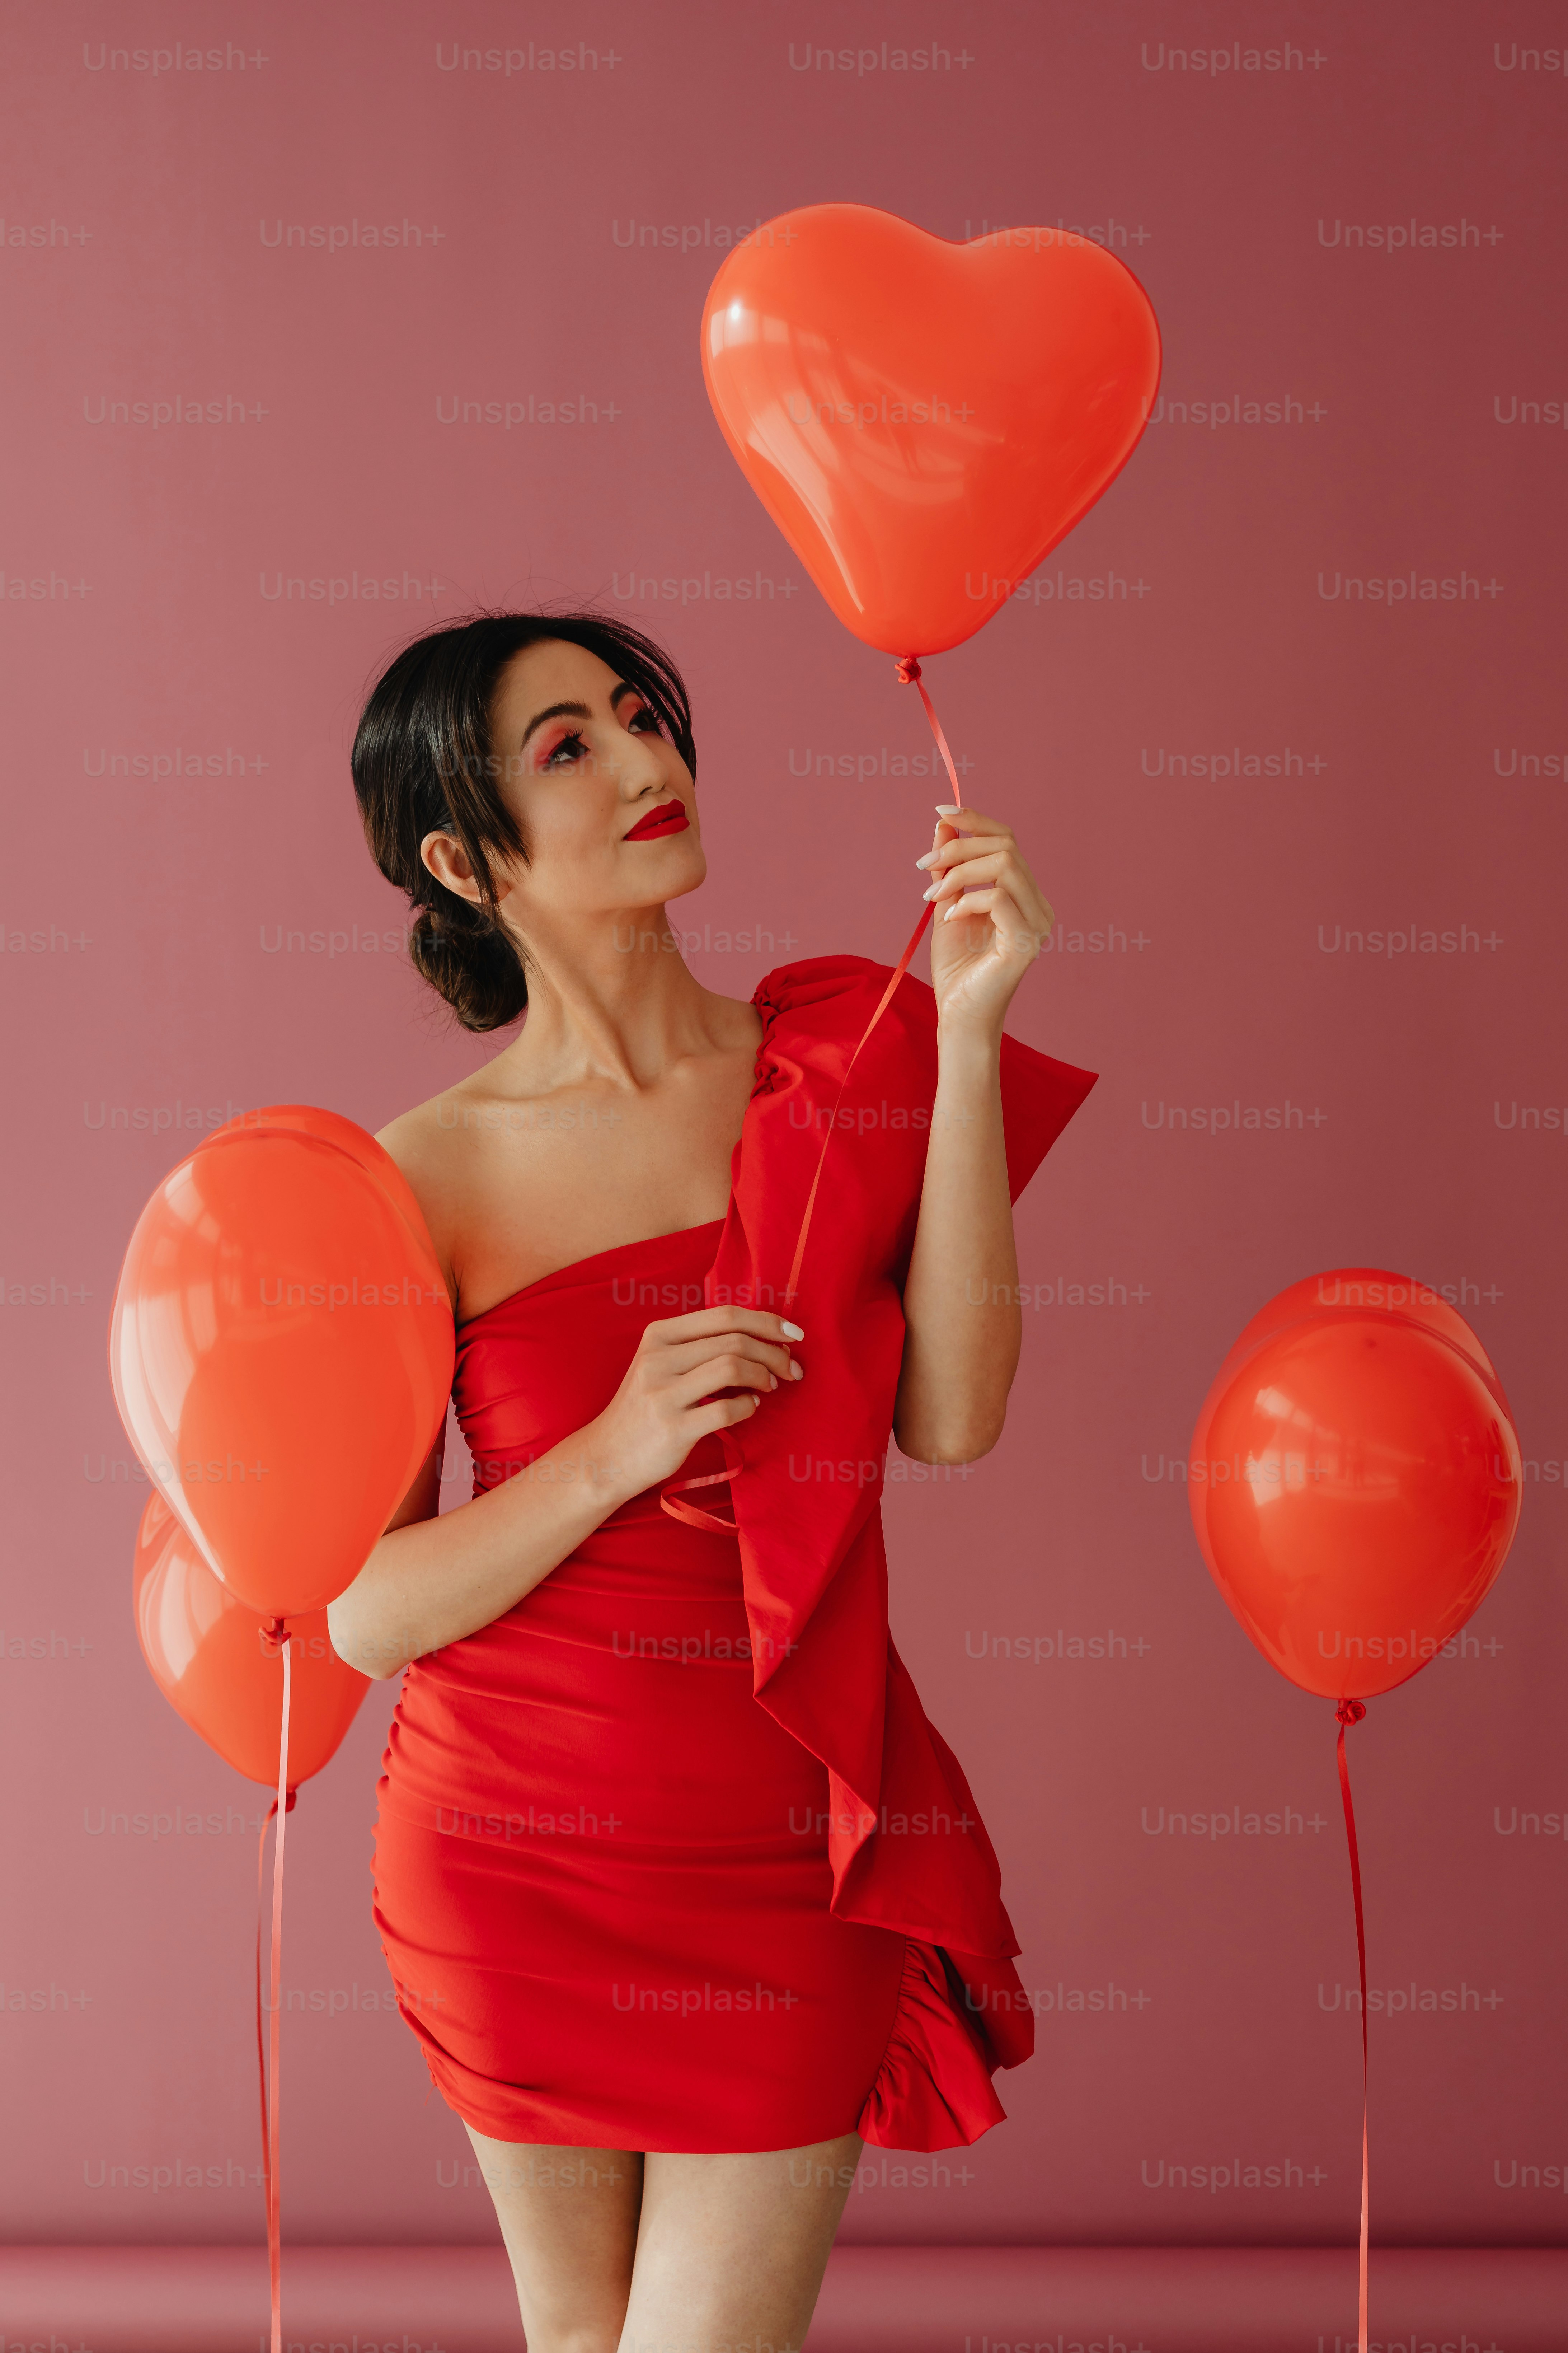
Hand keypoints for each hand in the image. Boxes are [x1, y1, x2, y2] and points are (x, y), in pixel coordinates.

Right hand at [589, 1306, 804, 1498]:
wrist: (607, 1456)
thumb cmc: (646, 1408)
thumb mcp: (662, 1365)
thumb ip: (703, 1348)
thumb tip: (767, 1339)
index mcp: (659, 1335)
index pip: (725, 1315)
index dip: (767, 1321)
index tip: (794, 1333)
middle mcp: (658, 1358)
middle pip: (734, 1340)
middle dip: (774, 1352)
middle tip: (791, 1369)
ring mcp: (663, 1393)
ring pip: (732, 1367)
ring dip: (763, 1375)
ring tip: (770, 1386)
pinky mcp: (673, 1428)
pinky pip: (726, 1409)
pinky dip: (748, 1406)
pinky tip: (750, 1407)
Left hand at [915, 804, 1053, 1032]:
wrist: (958, 1014)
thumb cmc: (956, 967)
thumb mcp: (947, 904)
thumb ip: (948, 867)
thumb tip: (943, 824)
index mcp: (1024, 894)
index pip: (1007, 840)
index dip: (976, 820)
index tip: (941, 812)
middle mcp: (1038, 906)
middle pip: (1006, 846)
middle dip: (959, 847)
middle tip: (924, 866)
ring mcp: (1037, 925)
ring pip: (1005, 865)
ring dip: (960, 872)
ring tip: (933, 895)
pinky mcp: (1025, 943)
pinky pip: (999, 898)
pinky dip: (968, 899)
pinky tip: (950, 916)